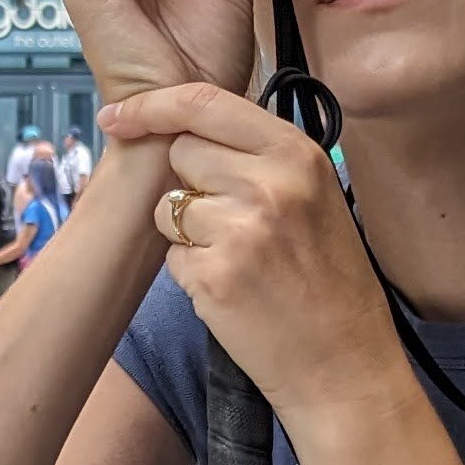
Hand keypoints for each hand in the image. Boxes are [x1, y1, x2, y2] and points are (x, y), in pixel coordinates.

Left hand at [98, 81, 409, 440]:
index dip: (153, 104)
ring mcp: (240, 229)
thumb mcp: (317, 197)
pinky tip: (234, 290)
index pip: (205, 102)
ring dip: (188, 233)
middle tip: (233, 222)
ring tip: (240, 260)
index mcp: (297, 154)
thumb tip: (191, 131)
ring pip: (168, 207)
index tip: (120, 113)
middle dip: (191, 183)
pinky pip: (172, 256)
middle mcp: (270, 183)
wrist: (345, 362)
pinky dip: (192, 273)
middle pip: (181, 152)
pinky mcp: (213, 275)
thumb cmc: (330, 283)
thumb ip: (261, 158)